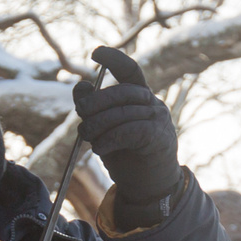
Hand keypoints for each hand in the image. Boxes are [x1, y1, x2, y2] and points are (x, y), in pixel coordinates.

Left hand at [72, 46, 179, 224]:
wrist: (147, 187)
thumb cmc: (125, 156)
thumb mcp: (103, 129)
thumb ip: (92, 109)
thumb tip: (81, 86)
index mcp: (140, 97)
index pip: (130, 70)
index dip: (114, 59)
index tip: (95, 53)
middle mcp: (152, 104)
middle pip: (121, 92)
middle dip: (95, 102)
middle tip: (80, 116)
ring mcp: (159, 120)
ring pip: (124, 112)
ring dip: (99, 125)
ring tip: (87, 137)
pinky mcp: (159, 138)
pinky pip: (131, 131)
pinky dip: (111, 138)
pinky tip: (100, 148)